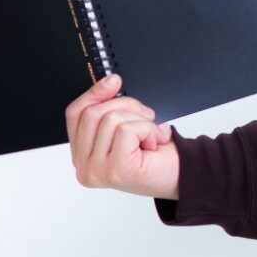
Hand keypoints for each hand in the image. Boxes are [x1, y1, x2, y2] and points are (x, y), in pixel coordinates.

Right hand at [65, 75, 179, 198]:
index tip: (114, 81)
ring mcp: (97, 170)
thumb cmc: (155, 154)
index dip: (93, 93)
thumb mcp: (125, 125)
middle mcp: (84, 166)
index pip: (75, 115)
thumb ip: (110, 108)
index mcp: (82, 155)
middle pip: (92, 113)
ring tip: (151, 136)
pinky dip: (147, 130)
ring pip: (110, 119)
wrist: (181, 175)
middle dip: (126, 106)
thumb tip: (110, 81)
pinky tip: (153, 144)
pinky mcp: (116, 170)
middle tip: (146, 117)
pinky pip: (126, 130)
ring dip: (141, 122)